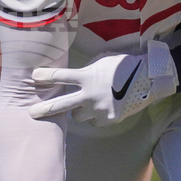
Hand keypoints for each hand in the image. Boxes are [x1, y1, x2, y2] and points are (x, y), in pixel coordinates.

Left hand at [29, 40, 176, 125]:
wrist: (149, 78)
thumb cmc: (125, 64)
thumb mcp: (103, 60)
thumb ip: (88, 69)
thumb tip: (78, 76)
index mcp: (87, 77)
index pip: (61, 76)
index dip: (46, 75)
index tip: (34, 76)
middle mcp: (90, 95)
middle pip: (61, 105)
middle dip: (45, 109)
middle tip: (31, 113)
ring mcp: (99, 109)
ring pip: (77, 116)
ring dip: (78, 111)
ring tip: (85, 104)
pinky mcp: (108, 119)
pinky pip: (95, 120)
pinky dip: (96, 115)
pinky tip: (105, 106)